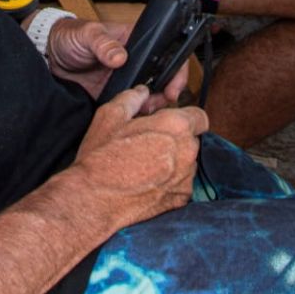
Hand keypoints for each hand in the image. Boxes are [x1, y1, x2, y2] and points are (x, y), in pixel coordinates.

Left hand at [45, 18, 185, 108]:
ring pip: (148, 96)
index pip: (167, 53)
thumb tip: (120, 57)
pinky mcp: (113, 95)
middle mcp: (135, 61)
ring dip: (151, 106)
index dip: (176, 71)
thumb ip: (103, 44)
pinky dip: (134, 114)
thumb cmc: (70, 35)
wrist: (48, 55)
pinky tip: (132, 120)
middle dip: (165, 95)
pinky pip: (130, 107)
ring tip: (144, 114)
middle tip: (159, 106)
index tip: (173, 88)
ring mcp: (125, 79)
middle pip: (162, 79)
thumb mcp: (87, 34)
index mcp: (135, 41)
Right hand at [65, 85, 207, 231]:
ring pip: (188, 162)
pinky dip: (171, 181)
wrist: (94, 200)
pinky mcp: (180, 199)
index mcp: (175, 126)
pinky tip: (148, 180)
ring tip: (146, 162)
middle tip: (151, 141)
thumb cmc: (101, 158)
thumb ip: (133, 97)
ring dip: (175, 160)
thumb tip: (142, 92)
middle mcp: (187, 152)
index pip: (200, 116)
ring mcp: (185, 178)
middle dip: (177, 138)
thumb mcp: (111, 115)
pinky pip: (182, 183)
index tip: (171, 122)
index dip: (186, 117)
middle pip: (193, 139)